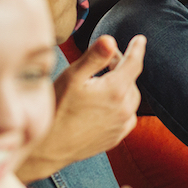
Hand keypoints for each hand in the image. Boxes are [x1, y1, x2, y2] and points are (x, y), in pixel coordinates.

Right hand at [17, 35, 144, 182]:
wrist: (48, 148)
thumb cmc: (56, 109)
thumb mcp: (72, 77)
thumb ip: (94, 57)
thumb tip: (111, 40)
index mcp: (116, 91)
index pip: (134, 63)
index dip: (137, 48)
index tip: (139, 39)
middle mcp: (124, 109)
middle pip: (131, 79)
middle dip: (121, 66)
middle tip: (105, 60)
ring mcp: (121, 126)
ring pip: (130, 97)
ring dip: (122, 85)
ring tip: (103, 80)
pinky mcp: (115, 137)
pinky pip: (127, 115)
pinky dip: (121, 104)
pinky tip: (105, 103)